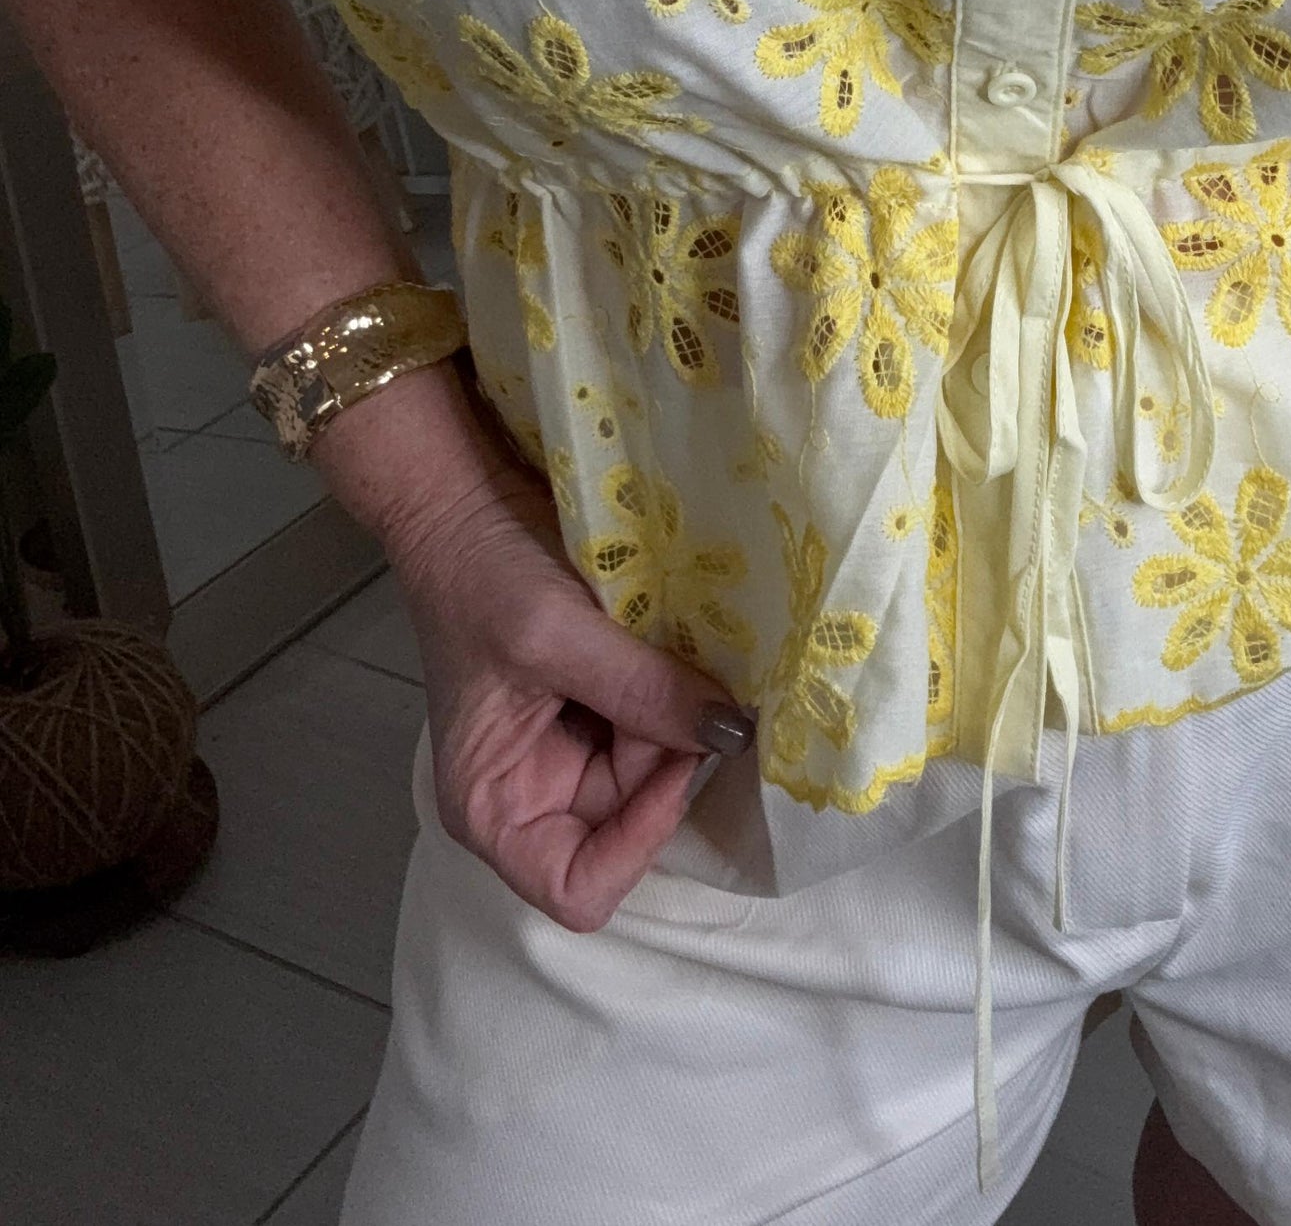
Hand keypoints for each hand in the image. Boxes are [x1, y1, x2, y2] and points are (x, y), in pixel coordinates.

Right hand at [320, 365, 755, 932]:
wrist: (463, 495)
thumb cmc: (482, 573)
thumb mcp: (557, 635)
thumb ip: (643, 691)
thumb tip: (734, 733)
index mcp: (493, 808)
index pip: (579, 889)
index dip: (636, 840)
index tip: (673, 758)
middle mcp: (527, 794)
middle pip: (626, 824)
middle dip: (659, 760)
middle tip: (673, 679)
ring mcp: (562, 750)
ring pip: (649, 771)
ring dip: (670, 718)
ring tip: (664, 649)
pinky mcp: (591, 707)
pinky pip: (650, 724)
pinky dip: (669, 694)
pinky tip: (669, 647)